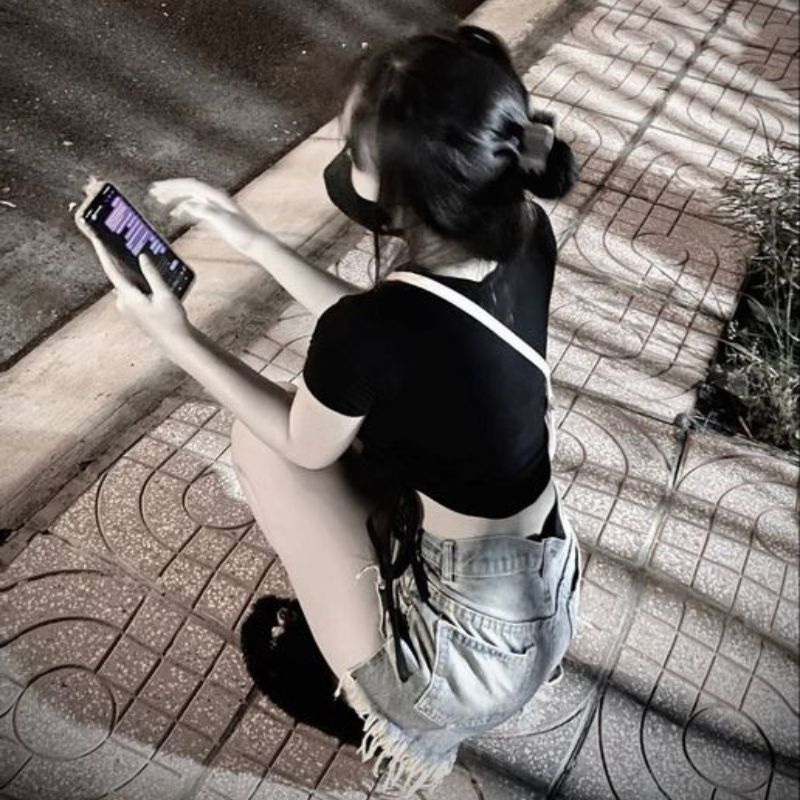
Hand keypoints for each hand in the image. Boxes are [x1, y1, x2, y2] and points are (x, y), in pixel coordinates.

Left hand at [76, 214, 192, 346]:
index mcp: (129, 297)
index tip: (95, 238)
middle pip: (118, 273)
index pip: (112, 270)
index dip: (102, 252)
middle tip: (117, 238)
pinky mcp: (134, 310)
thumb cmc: (172, 320)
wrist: (176, 342)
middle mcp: (124, 302)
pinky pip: (132, 289)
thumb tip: (142, 257)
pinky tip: (147, 273)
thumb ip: (152, 274)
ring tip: (138, 252)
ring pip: (127, 281)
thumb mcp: (165, 295)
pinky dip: (137, 279)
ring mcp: (128, 307)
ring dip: (131, 268)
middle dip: (119, 257)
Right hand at [148, 178, 264, 254]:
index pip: (190, 185)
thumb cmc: (242, 233)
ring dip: (175, 199)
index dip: (172, 186)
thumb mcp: (222, 221)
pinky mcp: (217, 216)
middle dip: (170, 190)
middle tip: (153, 192)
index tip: (156, 188)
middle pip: (188, 189)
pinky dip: (184, 210)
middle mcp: (215, 198)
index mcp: (216, 196)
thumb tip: (187, 205)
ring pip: (191, 198)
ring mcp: (216, 206)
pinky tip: (175, 215)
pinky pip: (196, 208)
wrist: (257, 243)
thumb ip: (204, 211)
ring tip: (160, 203)